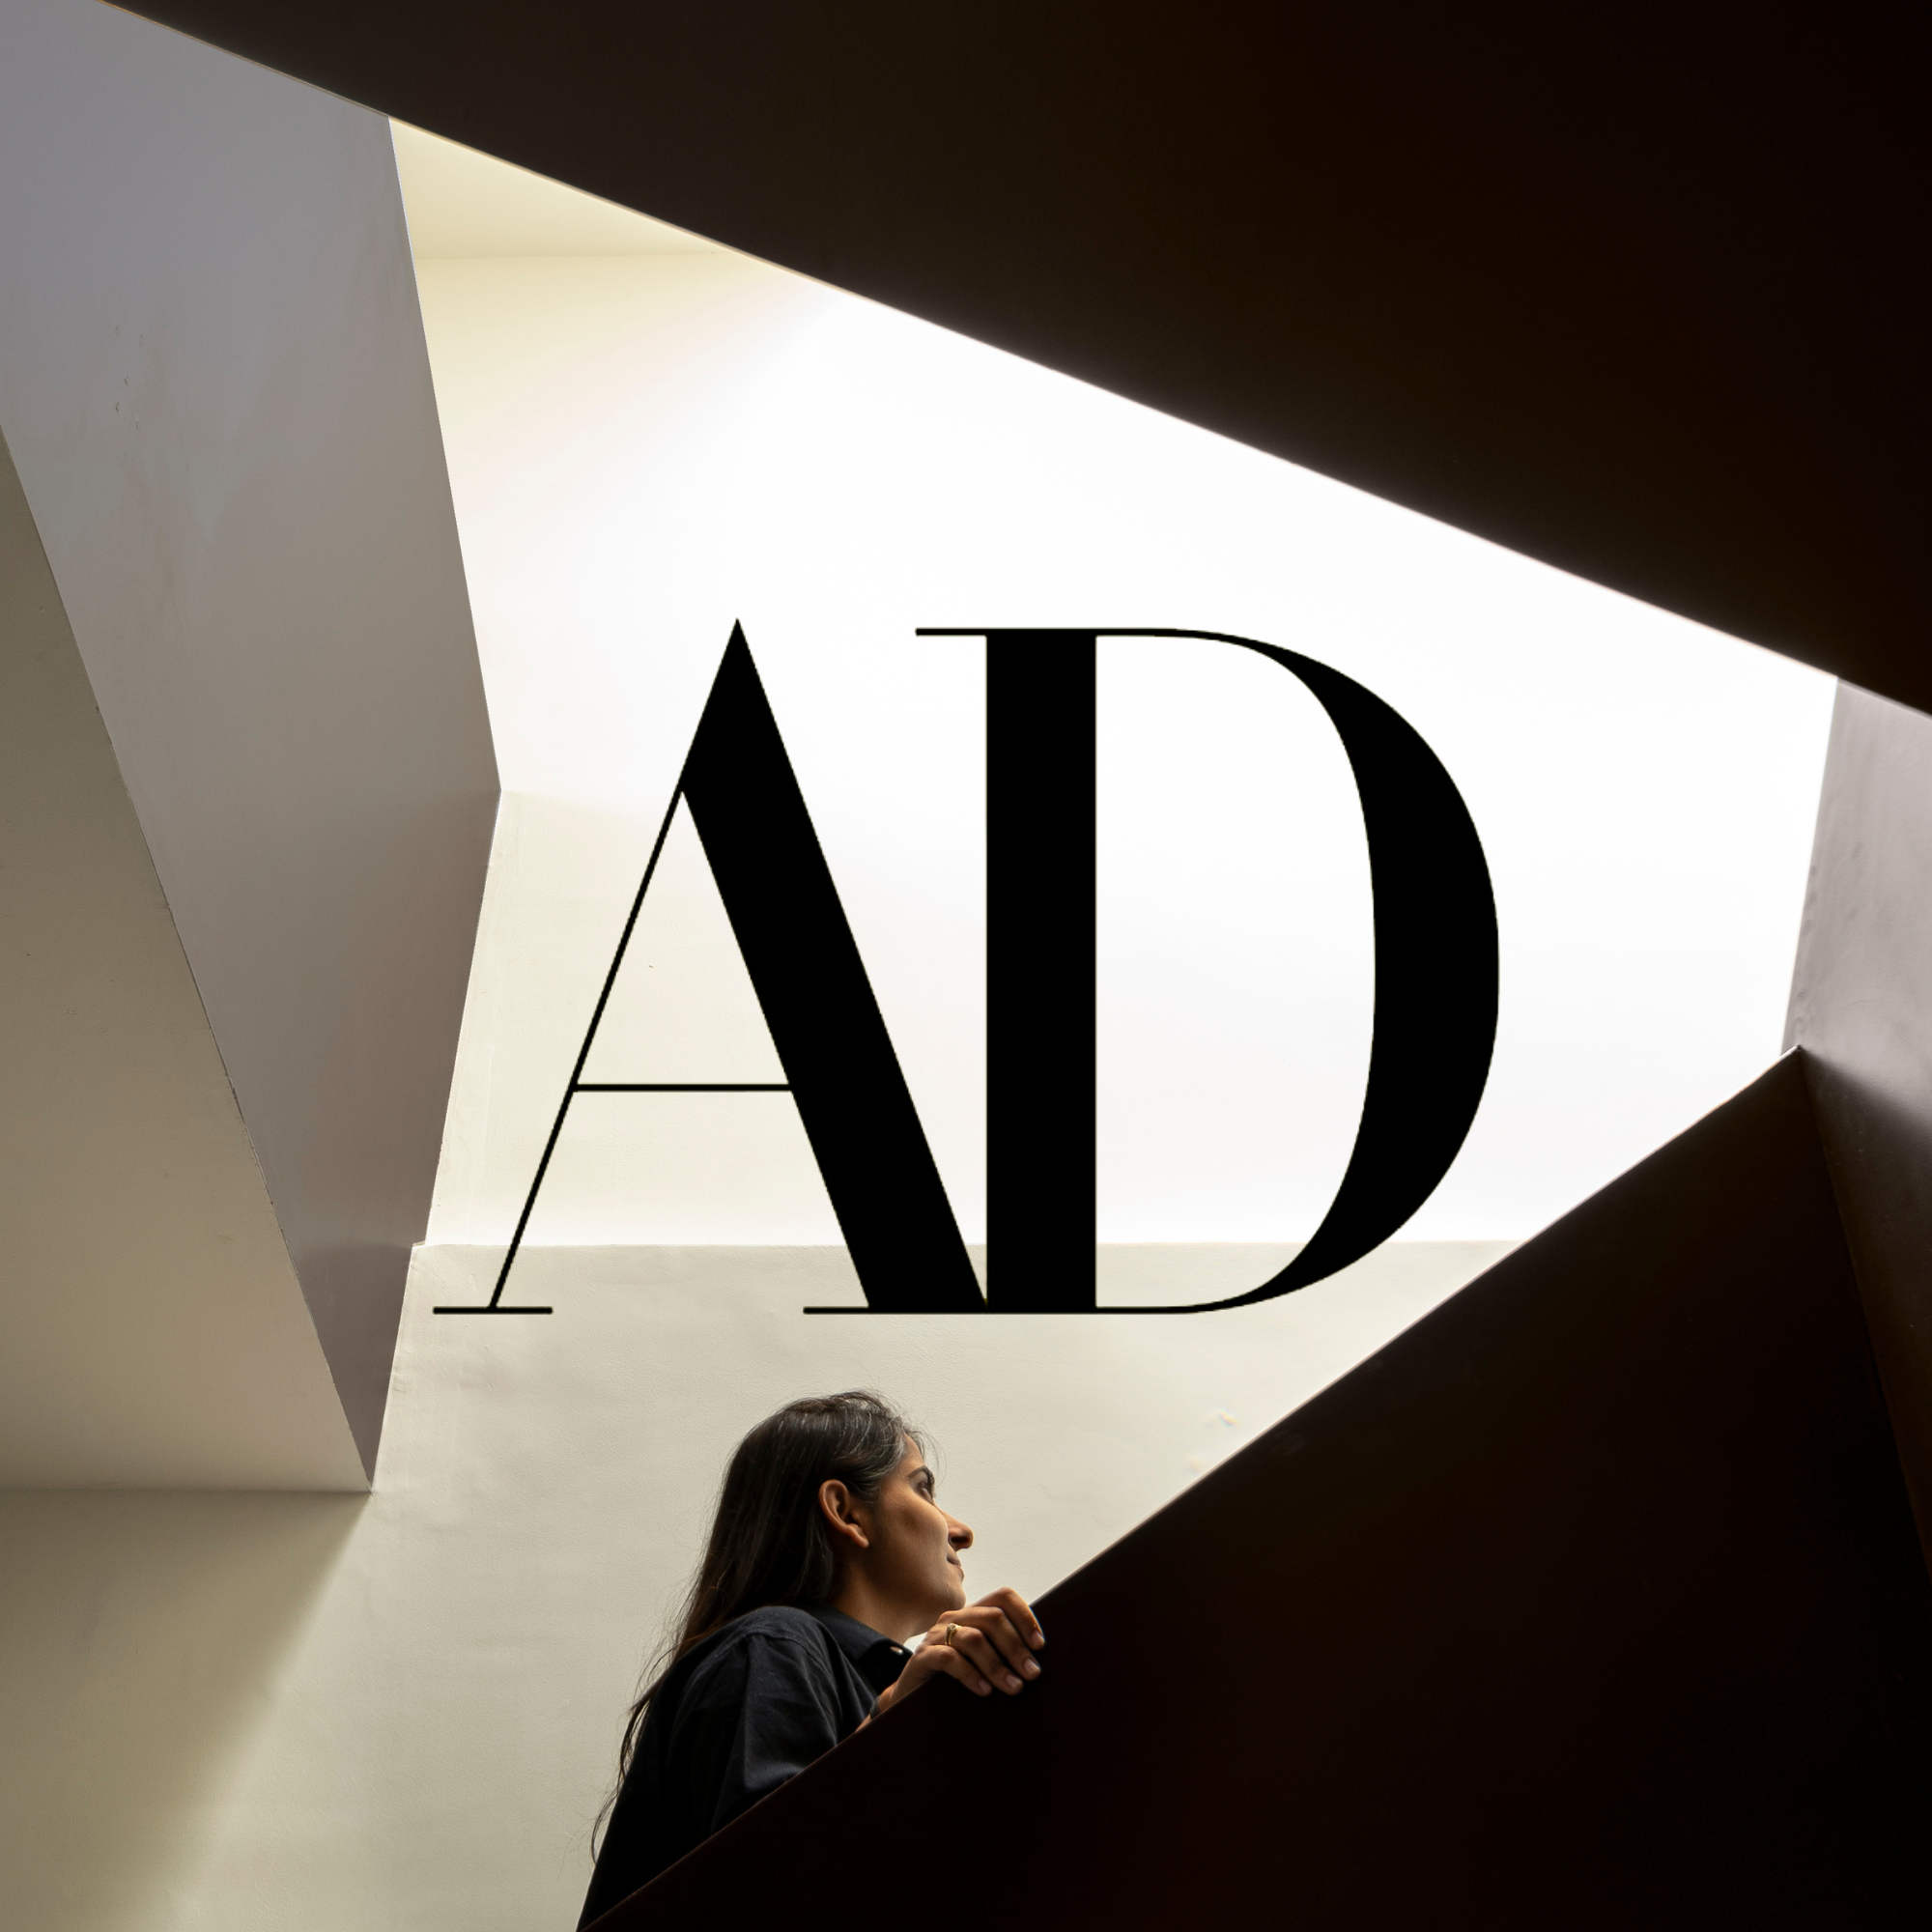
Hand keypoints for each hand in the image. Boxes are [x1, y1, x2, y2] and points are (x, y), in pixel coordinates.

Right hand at [874, 1586, 1044, 1709]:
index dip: (1025, 1616)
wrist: (912, 1699)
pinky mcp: (922, 1656)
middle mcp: (955, 1617)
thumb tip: (1039, 1664)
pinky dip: (971, 1674)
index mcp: (974, 1613)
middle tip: (1032, 1674)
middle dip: (1016, 1647)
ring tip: (1014, 1687)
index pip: (1003, 1597)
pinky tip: (985, 1690)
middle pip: (993, 1618)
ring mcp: (936, 1635)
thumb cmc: (956, 1680)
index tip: (1040, 1645)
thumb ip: (1003, 1654)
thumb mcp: (981, 1662)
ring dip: (997, 1664)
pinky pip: (949, 1658)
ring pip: (974, 1638)